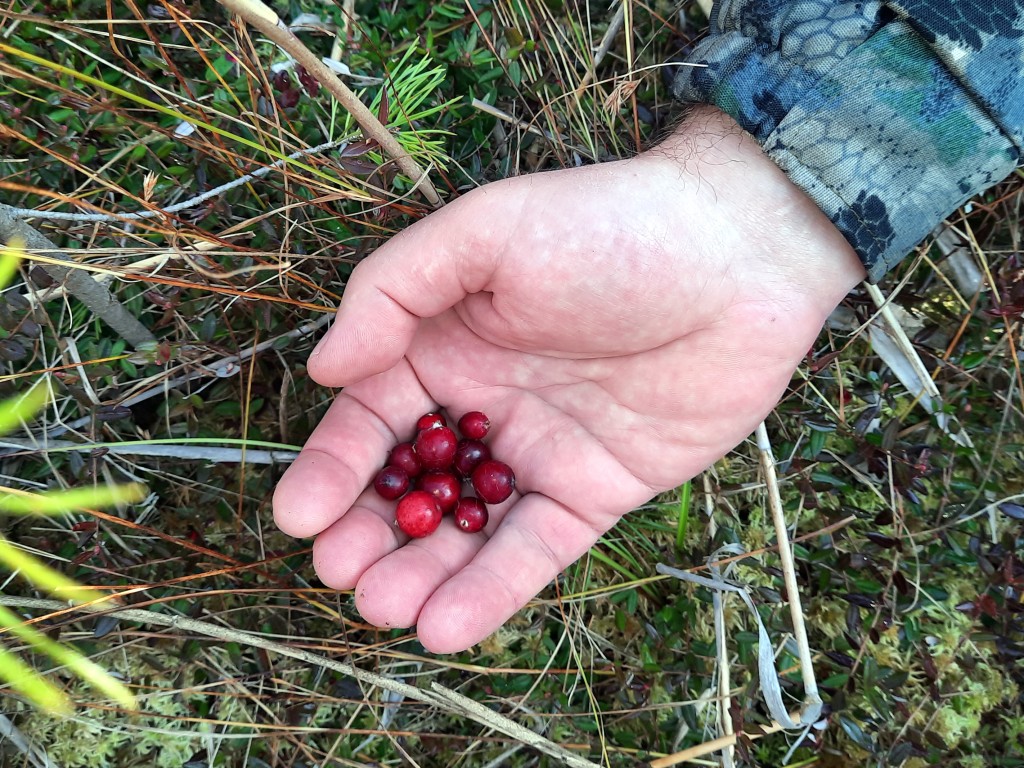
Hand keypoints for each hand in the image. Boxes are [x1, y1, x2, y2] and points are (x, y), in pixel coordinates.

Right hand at [273, 107, 865, 652]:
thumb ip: (392, 292)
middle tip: (343, 576)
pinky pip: (535, 548)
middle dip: (371, 533)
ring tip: (384, 608)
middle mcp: (485, 404)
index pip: (370, 419)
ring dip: (421, 573)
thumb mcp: (485, 232)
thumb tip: (325, 368)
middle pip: (410, 484)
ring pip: (466, 528)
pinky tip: (446, 624)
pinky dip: (492, 588)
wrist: (738, 257)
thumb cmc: (607, 228)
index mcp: (446, 343)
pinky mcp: (597, 492)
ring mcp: (540, 452)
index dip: (332, 470)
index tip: (299, 519)